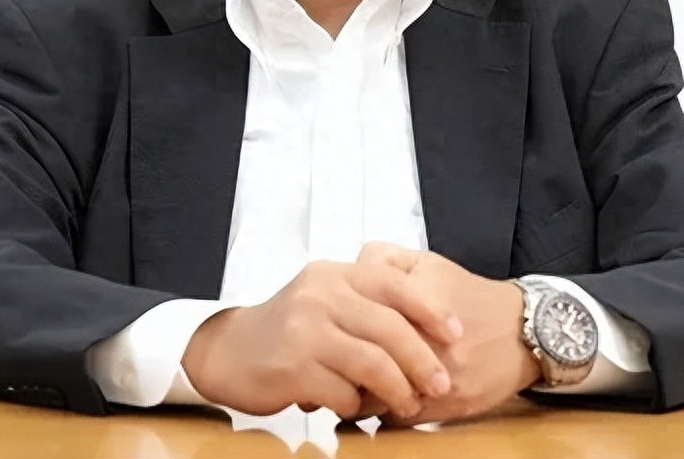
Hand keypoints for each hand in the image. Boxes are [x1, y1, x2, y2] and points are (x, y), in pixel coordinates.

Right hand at [181, 259, 464, 418]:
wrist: (227, 351)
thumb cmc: (285, 328)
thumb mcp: (322, 297)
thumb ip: (364, 300)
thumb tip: (426, 322)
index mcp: (333, 275)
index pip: (394, 283)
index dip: (430, 308)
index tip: (455, 332)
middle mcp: (319, 296)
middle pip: (390, 328)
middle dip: (423, 360)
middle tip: (441, 383)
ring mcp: (304, 331)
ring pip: (372, 363)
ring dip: (398, 390)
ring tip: (408, 404)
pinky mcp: (292, 367)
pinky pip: (342, 392)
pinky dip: (357, 405)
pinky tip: (357, 407)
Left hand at [354, 242, 541, 425]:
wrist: (523, 331)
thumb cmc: (469, 296)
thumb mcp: (425, 261)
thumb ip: (381, 260)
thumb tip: (347, 277)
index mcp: (411, 304)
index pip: (354, 323)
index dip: (337, 328)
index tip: (332, 330)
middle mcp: (423, 344)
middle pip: (358, 363)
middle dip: (342, 362)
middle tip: (336, 357)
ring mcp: (432, 380)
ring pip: (372, 396)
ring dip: (358, 390)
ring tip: (354, 379)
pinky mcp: (443, 407)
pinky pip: (394, 417)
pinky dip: (382, 408)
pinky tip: (382, 394)